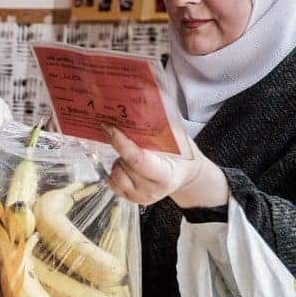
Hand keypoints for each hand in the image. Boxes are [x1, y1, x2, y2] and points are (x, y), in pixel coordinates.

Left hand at [103, 125, 228, 208]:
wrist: (186, 175)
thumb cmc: (181, 152)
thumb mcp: (177, 136)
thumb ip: (160, 123)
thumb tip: (145, 95)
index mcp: (165, 175)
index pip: (137, 159)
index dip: (121, 142)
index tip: (109, 127)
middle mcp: (151, 190)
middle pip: (123, 165)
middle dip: (122, 149)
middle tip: (128, 139)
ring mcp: (141, 198)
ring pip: (115, 174)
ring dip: (119, 161)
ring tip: (132, 155)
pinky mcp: (131, 201)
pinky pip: (112, 183)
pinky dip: (116, 171)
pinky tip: (128, 165)